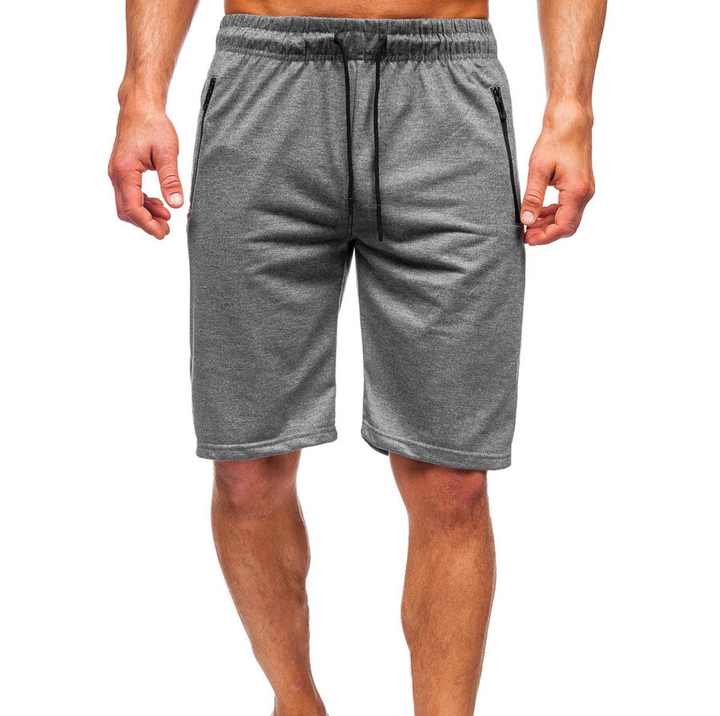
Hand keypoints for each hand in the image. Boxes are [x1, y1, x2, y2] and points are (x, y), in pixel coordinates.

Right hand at [108, 104, 182, 238]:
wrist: (140, 107)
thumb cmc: (153, 125)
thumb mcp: (167, 153)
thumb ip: (171, 180)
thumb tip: (176, 205)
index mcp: (125, 170)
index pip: (132, 208)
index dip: (147, 224)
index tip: (163, 233)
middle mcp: (116, 174)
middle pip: (126, 210)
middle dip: (145, 223)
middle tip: (166, 230)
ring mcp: (117, 173)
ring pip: (126, 204)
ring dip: (145, 214)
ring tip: (166, 218)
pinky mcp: (122, 171)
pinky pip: (129, 195)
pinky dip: (143, 203)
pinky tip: (159, 204)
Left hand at [521, 103, 594, 245]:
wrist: (571, 121)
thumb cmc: (556, 140)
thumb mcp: (538, 170)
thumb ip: (532, 198)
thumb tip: (526, 221)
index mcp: (577, 191)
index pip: (563, 226)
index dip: (545, 237)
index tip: (528, 239)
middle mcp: (585, 193)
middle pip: (568, 226)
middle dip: (546, 233)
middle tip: (526, 235)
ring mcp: (585, 190)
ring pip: (568, 218)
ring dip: (549, 224)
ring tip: (529, 224)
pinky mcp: (580, 186)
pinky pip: (569, 208)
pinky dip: (553, 213)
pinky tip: (538, 211)